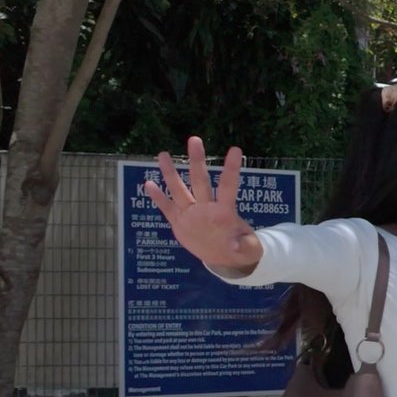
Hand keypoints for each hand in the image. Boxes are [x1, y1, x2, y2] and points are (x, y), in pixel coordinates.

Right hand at [143, 137, 258, 269]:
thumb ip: (244, 246)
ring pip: (179, 189)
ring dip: (170, 173)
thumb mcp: (248, 250)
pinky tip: (148, 184)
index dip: (231, 169)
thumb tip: (236, 247)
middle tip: (195, 139)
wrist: (224, 257)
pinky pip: (167, 208)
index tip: (236, 149)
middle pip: (200, 180)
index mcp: (225, 212)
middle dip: (197, 161)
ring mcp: (191, 213)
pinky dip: (158, 197)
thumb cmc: (241, 249)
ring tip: (162, 154)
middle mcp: (206, 207)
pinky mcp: (179, 222)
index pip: (228, 186)